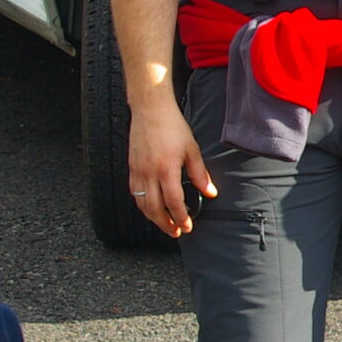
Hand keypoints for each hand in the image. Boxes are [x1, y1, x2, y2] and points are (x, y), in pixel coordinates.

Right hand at [128, 96, 215, 238]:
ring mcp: (138, 171)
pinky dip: (142, 204)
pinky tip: (151, 207)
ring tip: (165, 224)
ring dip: (153, 218)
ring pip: (142, 204)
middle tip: (176, 232)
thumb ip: (200, 174)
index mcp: (166, 169)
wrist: (150, 110)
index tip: (188, 226)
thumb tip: (210, 192)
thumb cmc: (172, 126)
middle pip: (154, 209)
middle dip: (166, 224)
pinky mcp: (131, 167)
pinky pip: (135, 192)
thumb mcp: (192, 149)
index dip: (181, 218)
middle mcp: (149, 173)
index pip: (173, 202)